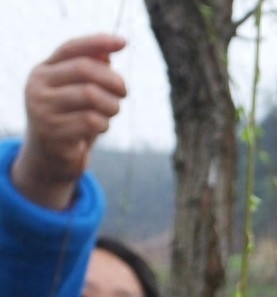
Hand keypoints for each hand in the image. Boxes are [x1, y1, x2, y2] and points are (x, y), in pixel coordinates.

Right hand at [11, 34, 127, 208]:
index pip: (71, 48)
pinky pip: (92, 121)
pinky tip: (99, 128)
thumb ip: (91, 73)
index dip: (98, 42)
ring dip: (112, 105)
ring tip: (111, 112)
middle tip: (124, 92)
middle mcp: (37, 86)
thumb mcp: (79, 94)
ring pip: (91, 95)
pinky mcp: (52, 133)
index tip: (123, 42)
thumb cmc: (72, 120)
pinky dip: (104, 124)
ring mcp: (42, 110)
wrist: (51, 159)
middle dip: (113, 80)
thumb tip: (108, 53)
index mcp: (43, 71)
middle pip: (84, 70)